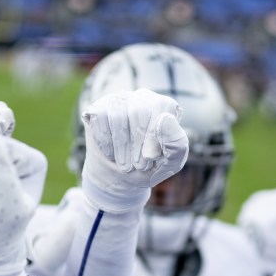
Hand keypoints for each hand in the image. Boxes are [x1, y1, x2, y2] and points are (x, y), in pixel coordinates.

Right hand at [80, 88, 188, 212]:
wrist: (118, 177)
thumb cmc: (149, 166)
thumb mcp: (170, 163)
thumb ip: (176, 144)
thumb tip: (165, 119)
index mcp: (164, 107)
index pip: (160, 107)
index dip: (153, 134)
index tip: (151, 158)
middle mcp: (142, 98)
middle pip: (138, 111)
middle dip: (137, 144)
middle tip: (138, 166)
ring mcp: (119, 100)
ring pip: (118, 114)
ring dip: (121, 146)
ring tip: (125, 164)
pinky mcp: (99, 107)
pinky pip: (100, 117)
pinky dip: (105, 141)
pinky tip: (110, 154)